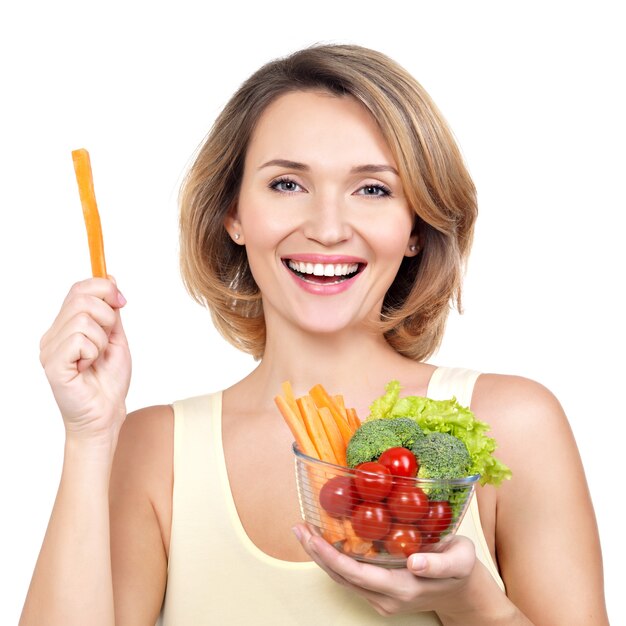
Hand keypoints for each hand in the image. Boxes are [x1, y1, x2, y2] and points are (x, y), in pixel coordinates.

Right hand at [39, 278, 130, 442]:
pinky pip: (79, 339)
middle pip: (81, 298)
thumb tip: (110, 280)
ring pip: (83, 318)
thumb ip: (111, 312)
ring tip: (97, 358)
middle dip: (108, 316)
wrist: (106, 415)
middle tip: (108, 340)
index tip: (121, 302)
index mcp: (66, 326)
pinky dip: (94, 352)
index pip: (78, 289)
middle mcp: (53, 335)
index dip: (104, 288)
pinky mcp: (52, 364)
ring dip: (102, 339)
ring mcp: (50, 349)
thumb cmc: (109, 381)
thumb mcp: (116, 338)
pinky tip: (88, 368)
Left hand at [293, 523, 476, 616]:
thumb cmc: (462, 570)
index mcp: (402, 588)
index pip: (356, 574)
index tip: (313, 537)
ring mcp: (381, 599)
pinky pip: (351, 577)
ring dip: (321, 556)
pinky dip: (334, 559)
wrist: (464, 593)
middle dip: (317, 553)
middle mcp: (386, 598)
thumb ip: (439, 562)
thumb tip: (414, 561)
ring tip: (304, 532)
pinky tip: (326, 540)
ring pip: (343, 579)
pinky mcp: (379, 593)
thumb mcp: (460, 560)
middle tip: (299, 528)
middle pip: (342, 577)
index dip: (331, 556)